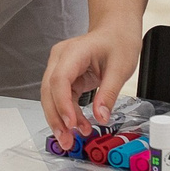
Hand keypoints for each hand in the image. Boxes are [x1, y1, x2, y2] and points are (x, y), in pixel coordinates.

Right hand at [40, 21, 143, 146]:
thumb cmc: (118, 41)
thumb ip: (109, 93)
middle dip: (55, 118)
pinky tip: (78, 126)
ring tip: (71, 139)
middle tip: (66, 140)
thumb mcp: (120, 68)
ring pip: (51, 98)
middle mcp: (60, 59)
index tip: (71, 123)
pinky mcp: (65, 78)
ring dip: (59, 120)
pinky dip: (68, 114)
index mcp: (73, 52)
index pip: (59, 80)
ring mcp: (60, 68)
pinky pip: (61, 99)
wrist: (116, 30)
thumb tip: (101, 117)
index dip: (62, 104)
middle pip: (49, 91)